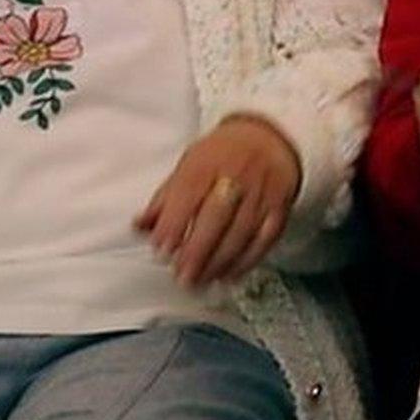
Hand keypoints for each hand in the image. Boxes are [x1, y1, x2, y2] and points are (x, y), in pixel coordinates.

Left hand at [135, 114, 299, 287]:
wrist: (268, 139)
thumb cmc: (223, 154)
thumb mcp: (189, 164)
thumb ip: (165, 198)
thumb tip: (140, 225)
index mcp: (207, 163)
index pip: (188, 194)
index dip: (174, 224)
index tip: (161, 249)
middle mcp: (236, 176)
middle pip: (217, 216)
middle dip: (198, 250)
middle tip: (181, 275)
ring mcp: (260, 192)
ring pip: (242, 231)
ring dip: (220, 261)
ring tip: (201, 281)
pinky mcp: (279, 207)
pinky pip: (265, 237)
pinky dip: (248, 260)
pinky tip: (230, 274)